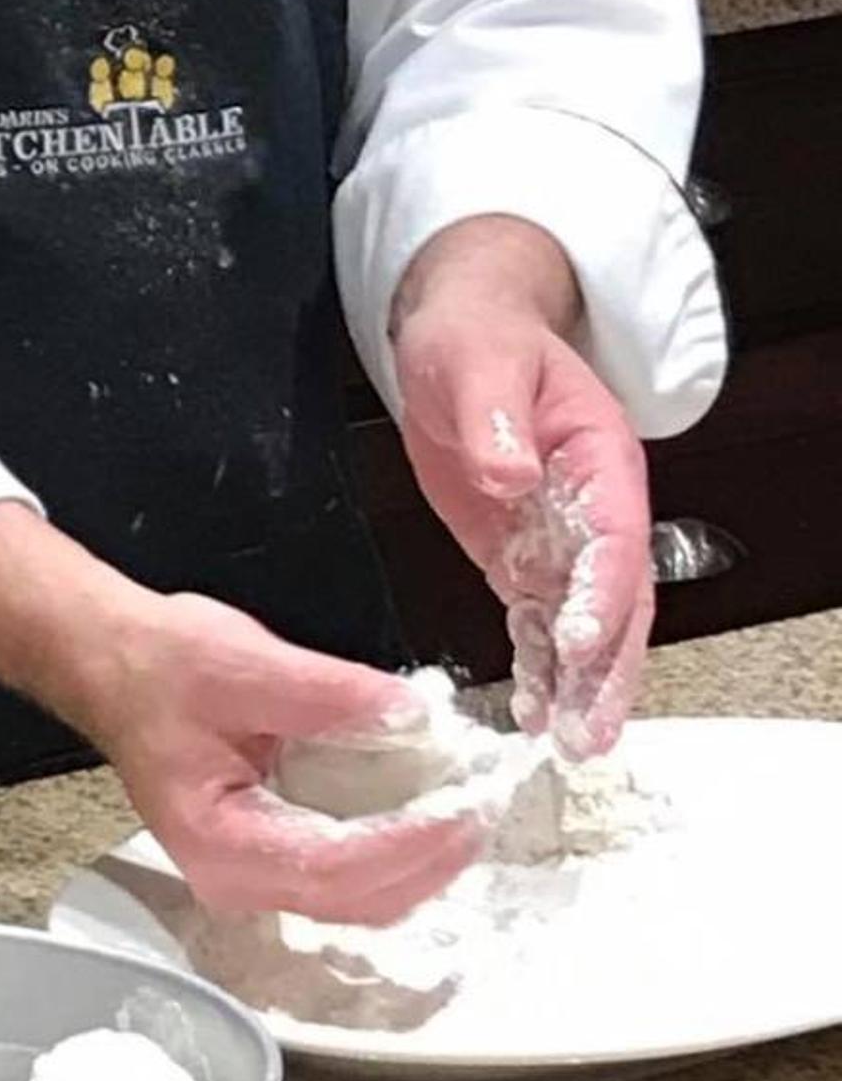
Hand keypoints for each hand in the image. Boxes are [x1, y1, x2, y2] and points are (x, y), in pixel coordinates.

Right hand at [72, 591, 490, 925]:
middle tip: (485, 805)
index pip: (335, 867)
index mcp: (216, 840)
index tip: (466, 807)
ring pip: (363, 898)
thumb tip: (414, 712)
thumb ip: (331, 692)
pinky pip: (352, 878)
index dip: (410, 845)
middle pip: (359, 899)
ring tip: (467, 808)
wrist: (115, 665)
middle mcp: (233, 878)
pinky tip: (427, 811)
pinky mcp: (273, 860)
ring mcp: (254, 877)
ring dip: (423, 861)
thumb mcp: (242, 661)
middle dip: (432, 859)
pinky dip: (399, 852)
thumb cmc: (158, 666)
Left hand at [391, 214, 655, 756]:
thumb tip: (511, 476)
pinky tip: (534, 713)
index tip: (578, 642)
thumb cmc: (479, 337)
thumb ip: (495, 417)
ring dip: (580, 685)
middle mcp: (594, 510)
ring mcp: (560, 539)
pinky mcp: (522, 556)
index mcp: (600, 460)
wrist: (464, 337)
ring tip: (570, 744)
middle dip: (606, 669)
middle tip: (588, 733)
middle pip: (616, 602)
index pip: (614, 539)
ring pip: (585, 625)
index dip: (602, 595)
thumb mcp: (478, 359)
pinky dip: (541, 667)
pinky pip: (540, 621)